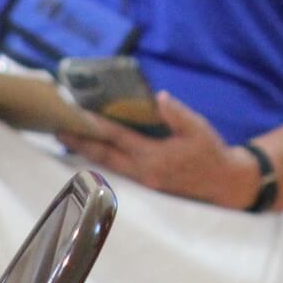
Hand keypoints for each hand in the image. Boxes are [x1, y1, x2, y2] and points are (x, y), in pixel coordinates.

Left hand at [58, 89, 258, 207]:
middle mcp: (143, 171)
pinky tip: (93, 151)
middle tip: (58, 130)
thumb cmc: (211, 152)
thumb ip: (177, 114)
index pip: (118, 138)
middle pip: (104, 156)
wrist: (224, 183)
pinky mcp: (146, 185)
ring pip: (108, 165)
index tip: (76, 116)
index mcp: (154, 156)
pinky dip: (102, 159)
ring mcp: (143, 181)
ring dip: (87, 152)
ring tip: (68, 139)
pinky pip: (117, 170)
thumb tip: (160, 97)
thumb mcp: (199, 128)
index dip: (96, 126)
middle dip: (80, 143)